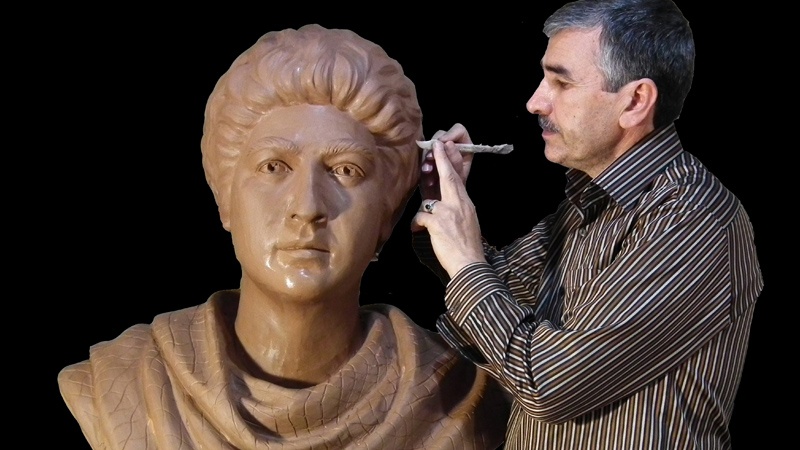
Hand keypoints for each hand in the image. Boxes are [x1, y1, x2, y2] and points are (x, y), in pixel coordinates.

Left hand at [412, 142, 485, 276]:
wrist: (469, 263)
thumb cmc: (467, 245)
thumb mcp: (468, 220)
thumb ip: (458, 207)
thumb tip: (446, 200)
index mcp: (466, 203)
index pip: (458, 179)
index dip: (449, 162)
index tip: (444, 147)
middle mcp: (458, 204)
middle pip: (448, 178)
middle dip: (440, 160)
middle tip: (435, 144)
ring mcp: (448, 212)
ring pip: (428, 202)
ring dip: (424, 213)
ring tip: (425, 226)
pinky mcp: (437, 223)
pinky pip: (420, 217)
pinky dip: (417, 224)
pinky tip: (419, 231)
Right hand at [420, 123, 474, 200]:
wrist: (445, 213)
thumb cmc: (456, 197)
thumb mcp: (458, 177)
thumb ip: (454, 160)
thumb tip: (447, 144)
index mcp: (465, 151)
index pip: (459, 131)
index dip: (450, 135)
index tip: (441, 144)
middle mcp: (452, 150)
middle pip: (441, 135)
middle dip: (434, 147)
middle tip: (431, 159)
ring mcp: (439, 156)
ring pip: (430, 146)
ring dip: (428, 158)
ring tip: (428, 171)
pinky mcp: (428, 164)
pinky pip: (422, 158)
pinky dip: (424, 166)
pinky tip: (426, 177)